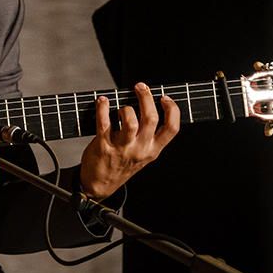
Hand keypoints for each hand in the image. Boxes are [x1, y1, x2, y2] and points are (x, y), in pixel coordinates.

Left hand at [79, 82, 178, 198]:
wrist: (100, 185)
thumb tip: (145, 104)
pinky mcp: (103, 146)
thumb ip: (148, 135)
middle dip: (146, 97)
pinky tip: (102, 101)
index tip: (164, 97)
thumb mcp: (142, 155)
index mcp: (153, 150)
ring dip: (126, 107)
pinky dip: (102, 108)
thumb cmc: (122, 165)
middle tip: (140, 87)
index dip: (172, 110)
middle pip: (150, 118)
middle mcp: (140, 149)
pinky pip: (104, 123)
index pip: (172, 128)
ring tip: (122, 106)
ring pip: (130, 121)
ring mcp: (122, 148)